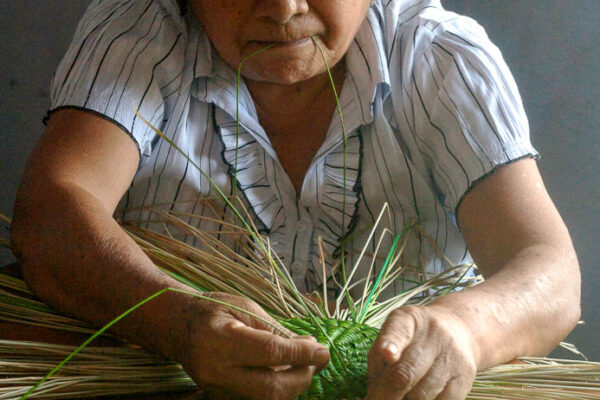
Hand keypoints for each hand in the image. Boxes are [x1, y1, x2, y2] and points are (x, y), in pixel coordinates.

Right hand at [178, 292, 329, 399]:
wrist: (176, 327)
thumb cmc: (212, 310)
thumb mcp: (245, 307)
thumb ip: (275, 329)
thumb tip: (309, 346)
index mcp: (222, 338)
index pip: (270, 352)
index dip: (301, 353)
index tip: (324, 350)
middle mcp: (217, 370)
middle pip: (271, 388)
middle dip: (302, 377)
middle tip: (316, 359)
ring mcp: (217, 389)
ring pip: (267, 399)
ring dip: (294, 385)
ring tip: (304, 363)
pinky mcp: (221, 397)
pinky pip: (257, 398)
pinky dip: (278, 387)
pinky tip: (287, 371)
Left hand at [366, 305, 477, 399]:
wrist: (457, 330)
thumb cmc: (413, 339)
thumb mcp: (392, 337)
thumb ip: (379, 360)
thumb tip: (373, 394)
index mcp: (408, 319)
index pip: (399, 330)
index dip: (391, 343)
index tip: (386, 354)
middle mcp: (434, 334)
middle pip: (407, 372)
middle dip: (388, 394)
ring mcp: (452, 356)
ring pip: (422, 394)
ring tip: (401, 393)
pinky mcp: (465, 378)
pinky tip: (418, 397)